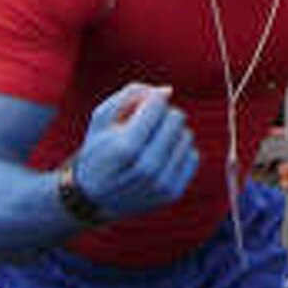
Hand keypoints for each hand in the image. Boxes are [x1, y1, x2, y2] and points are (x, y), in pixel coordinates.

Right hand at [73, 83, 198, 219]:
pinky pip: (193, 156)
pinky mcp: (173, 193)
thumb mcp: (101, 119)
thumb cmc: (99, 150)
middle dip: (164, 113)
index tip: (143, 105)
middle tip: (149, 123)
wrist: (94, 197)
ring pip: (186, 136)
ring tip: (153, 141)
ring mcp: (161, 184)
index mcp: (125, 147)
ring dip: (173, 132)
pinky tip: (161, 156)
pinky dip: (179, 151)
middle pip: (176, 119)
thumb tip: (167, 91)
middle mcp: (146, 168)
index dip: (152, 99)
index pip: (158, 105)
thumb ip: (130, 95)